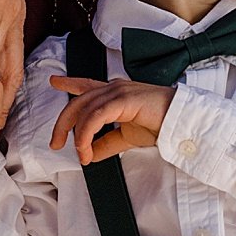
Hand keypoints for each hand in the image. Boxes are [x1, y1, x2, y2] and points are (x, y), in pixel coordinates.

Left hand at [48, 75, 176, 165]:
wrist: (180, 122)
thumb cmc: (160, 124)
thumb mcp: (126, 137)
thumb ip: (107, 143)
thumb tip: (89, 153)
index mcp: (116, 94)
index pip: (87, 85)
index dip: (70, 83)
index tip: (55, 81)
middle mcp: (114, 88)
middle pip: (78, 101)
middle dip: (63, 123)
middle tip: (56, 143)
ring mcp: (118, 91)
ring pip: (84, 109)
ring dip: (77, 135)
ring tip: (80, 154)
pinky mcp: (123, 99)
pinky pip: (95, 116)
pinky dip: (86, 134)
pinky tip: (86, 148)